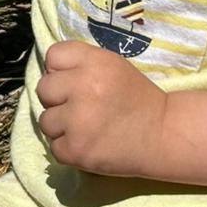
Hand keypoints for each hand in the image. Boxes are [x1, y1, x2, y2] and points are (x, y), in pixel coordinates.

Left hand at [36, 40, 167, 176]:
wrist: (163, 134)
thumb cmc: (136, 98)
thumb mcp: (113, 66)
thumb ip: (81, 64)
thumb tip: (49, 74)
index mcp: (95, 62)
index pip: (53, 56)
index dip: (61, 70)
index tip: (74, 82)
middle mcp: (83, 87)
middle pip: (43, 89)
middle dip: (58, 99)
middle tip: (80, 108)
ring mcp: (78, 121)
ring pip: (45, 121)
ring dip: (61, 126)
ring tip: (86, 128)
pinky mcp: (75, 150)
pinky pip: (54, 147)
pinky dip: (69, 148)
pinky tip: (90, 143)